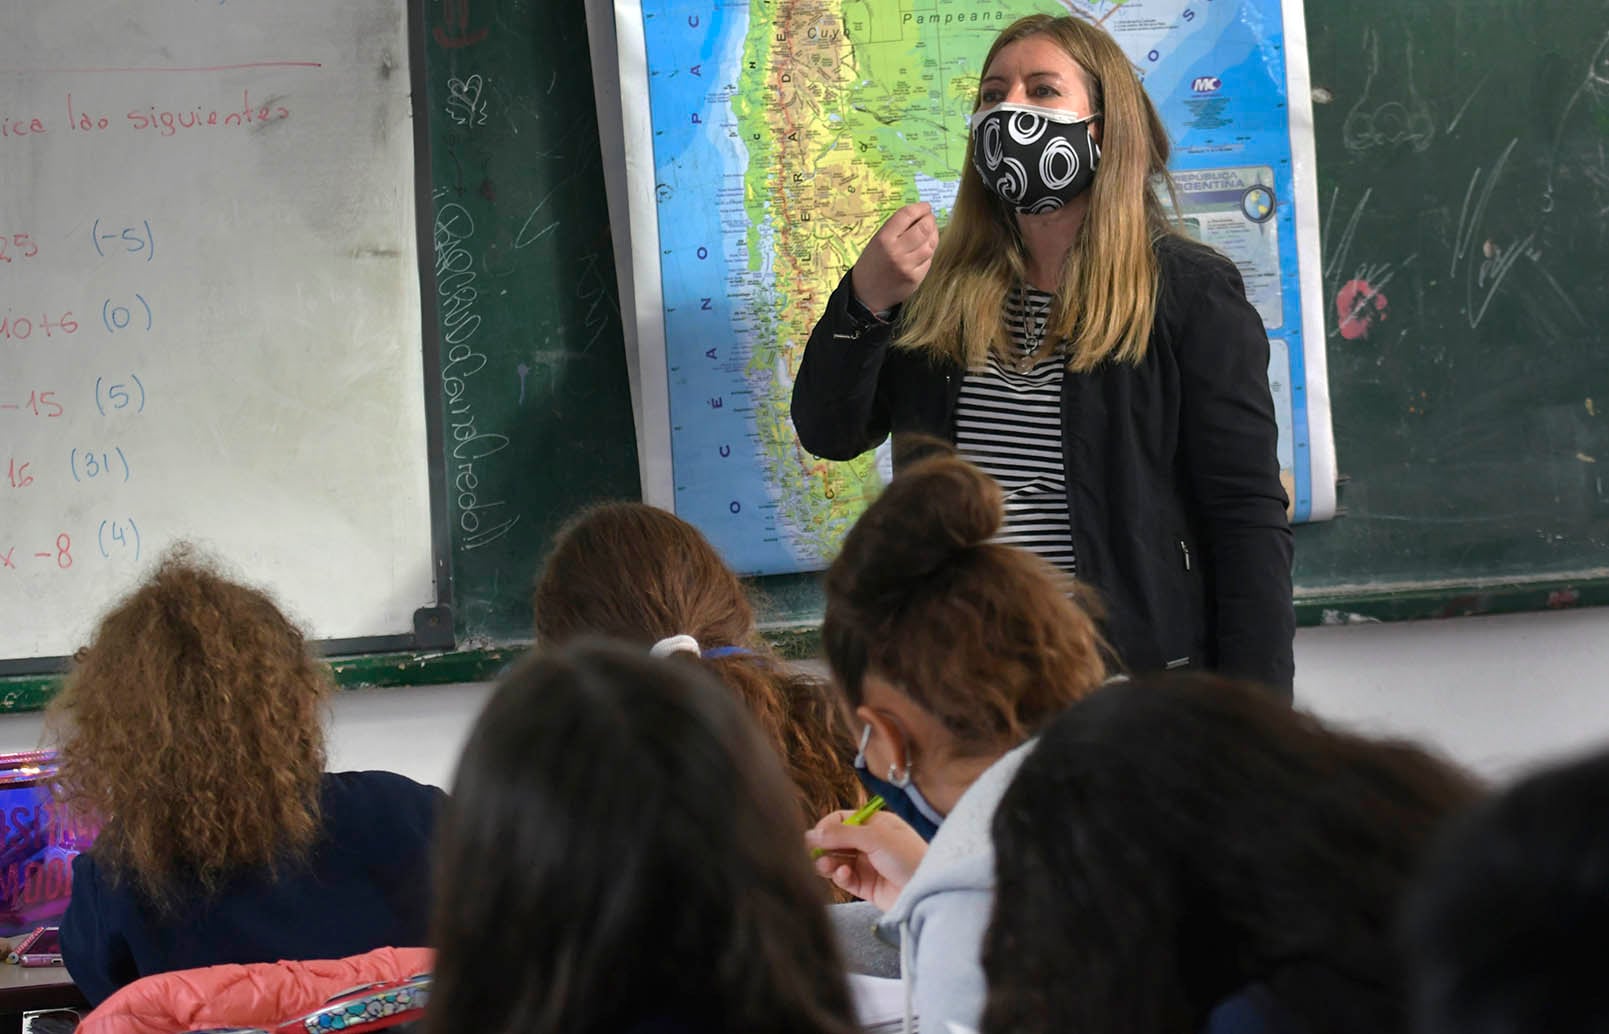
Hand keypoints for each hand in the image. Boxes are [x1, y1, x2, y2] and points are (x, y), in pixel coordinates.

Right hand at [805, 809, 927, 909]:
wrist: (928, 891)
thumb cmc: (909, 857)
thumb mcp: (876, 837)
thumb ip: (843, 833)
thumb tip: (812, 833)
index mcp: (875, 824)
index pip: (842, 820)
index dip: (826, 828)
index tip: (813, 838)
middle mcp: (871, 843)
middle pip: (837, 841)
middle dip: (824, 847)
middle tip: (812, 854)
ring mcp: (869, 865)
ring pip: (838, 861)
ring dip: (829, 862)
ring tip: (826, 867)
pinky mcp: (867, 887)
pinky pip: (845, 879)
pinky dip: (840, 877)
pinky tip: (844, 876)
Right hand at [850, 202, 937, 313]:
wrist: (866, 295)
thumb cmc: (871, 264)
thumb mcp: (876, 242)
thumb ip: (895, 229)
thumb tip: (919, 215)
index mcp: (883, 238)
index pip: (907, 215)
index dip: (920, 208)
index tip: (926, 207)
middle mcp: (896, 251)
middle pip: (923, 228)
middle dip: (930, 219)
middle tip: (930, 219)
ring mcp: (908, 266)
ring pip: (930, 244)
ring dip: (933, 235)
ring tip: (930, 232)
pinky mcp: (915, 278)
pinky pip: (929, 259)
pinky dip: (930, 251)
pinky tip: (926, 248)